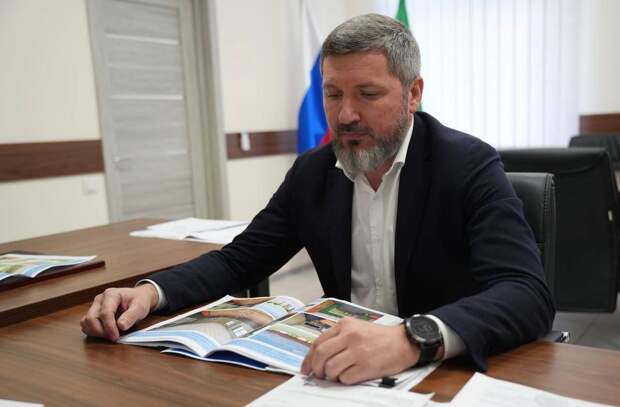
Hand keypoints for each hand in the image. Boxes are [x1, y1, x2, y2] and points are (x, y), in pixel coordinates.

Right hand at [80, 284, 158, 340]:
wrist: (138, 297)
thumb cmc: (139, 300)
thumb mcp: (140, 307)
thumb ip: (131, 316)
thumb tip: (121, 326)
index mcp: (111, 294)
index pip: (105, 313)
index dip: (109, 327)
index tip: (115, 337)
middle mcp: (100, 299)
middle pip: (91, 318)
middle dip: (101, 331)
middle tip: (113, 337)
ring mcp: (95, 306)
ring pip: (86, 322)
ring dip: (95, 332)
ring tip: (109, 335)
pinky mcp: (93, 313)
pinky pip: (86, 324)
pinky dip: (92, 331)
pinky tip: (104, 333)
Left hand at [300, 317, 419, 384]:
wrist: (404, 342)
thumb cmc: (380, 337)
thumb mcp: (357, 328)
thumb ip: (338, 337)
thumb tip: (318, 356)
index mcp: (345, 325)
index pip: (318, 342)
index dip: (309, 358)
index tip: (306, 369)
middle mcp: (350, 336)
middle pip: (321, 355)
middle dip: (316, 369)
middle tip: (319, 375)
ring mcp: (358, 351)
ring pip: (331, 368)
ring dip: (330, 376)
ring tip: (337, 376)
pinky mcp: (367, 366)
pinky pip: (345, 378)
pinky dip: (344, 380)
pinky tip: (350, 376)